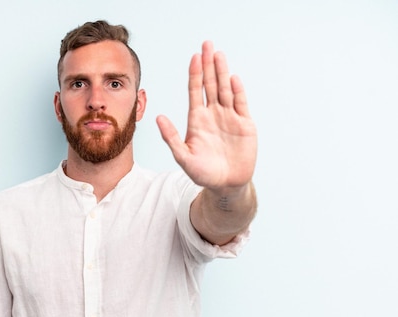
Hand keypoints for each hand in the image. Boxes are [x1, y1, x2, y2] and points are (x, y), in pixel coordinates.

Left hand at [156, 41, 256, 190]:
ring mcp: (229, 117)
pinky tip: (233, 78)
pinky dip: (237, 91)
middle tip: (207, 44)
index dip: (195, 74)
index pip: (195, 91)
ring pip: (225, 89)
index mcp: (197, 119)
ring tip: (219, 54)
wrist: (225, 184)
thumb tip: (158, 117)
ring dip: (222, 72)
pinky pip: (241, 103)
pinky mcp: (244, 124)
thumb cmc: (202, 173)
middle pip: (210, 84)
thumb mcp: (183, 156)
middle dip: (208, 64)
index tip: (194, 57)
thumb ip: (171, 137)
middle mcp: (213, 114)